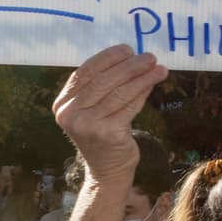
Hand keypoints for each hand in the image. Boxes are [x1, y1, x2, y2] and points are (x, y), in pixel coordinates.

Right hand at [53, 45, 166, 184]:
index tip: (128, 49)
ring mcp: (88, 125)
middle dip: (129, 66)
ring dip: (142, 77)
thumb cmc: (102, 135)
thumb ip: (101, 86)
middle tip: (149, 57)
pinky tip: (153, 84)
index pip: (85, 72)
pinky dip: (143, 92)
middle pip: (103, 81)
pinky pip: (130, 106)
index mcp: (62, 104)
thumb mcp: (93, 110)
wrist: (107, 171)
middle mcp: (70, 115)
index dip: (108, 58)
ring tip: (159, 68)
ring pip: (119, 92)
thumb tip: (130, 57)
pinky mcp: (108, 134)